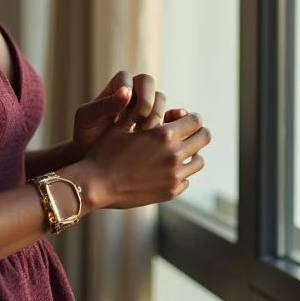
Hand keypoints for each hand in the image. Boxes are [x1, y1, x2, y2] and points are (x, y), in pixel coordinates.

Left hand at [73, 71, 167, 159]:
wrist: (91, 160)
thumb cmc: (85, 136)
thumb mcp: (88, 118)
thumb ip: (105, 104)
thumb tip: (127, 92)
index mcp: (113, 88)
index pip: (128, 77)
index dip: (130, 90)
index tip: (126, 109)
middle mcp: (130, 94)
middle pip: (147, 83)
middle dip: (147, 102)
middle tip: (141, 122)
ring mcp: (143, 108)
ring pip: (159, 99)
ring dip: (156, 115)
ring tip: (146, 134)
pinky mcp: (154, 124)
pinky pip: (169, 116)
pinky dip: (174, 119)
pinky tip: (173, 128)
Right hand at [81, 112, 210, 210]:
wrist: (97, 184)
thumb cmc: (106, 151)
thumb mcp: (122, 127)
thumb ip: (144, 116)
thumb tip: (163, 107)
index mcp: (163, 135)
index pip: (194, 121)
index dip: (191, 117)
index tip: (186, 118)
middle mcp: (173, 155)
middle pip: (203, 138)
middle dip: (198, 132)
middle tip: (189, 132)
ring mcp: (174, 176)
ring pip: (199, 161)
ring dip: (191, 153)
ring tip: (178, 151)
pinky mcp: (171, 192)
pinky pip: (187, 179)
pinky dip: (181, 173)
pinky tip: (166, 170)